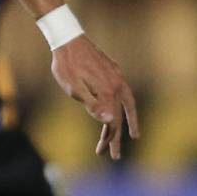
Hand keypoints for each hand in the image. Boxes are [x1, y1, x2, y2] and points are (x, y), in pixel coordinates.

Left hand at [51, 37, 139, 160]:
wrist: (67, 39)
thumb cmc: (66, 66)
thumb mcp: (74, 89)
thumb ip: (93, 105)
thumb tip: (111, 121)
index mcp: (108, 90)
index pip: (113, 121)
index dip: (110, 139)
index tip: (105, 153)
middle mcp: (117, 83)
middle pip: (120, 115)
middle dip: (116, 137)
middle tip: (114, 156)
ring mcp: (116, 76)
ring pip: (125, 103)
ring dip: (125, 121)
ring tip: (130, 135)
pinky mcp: (113, 70)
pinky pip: (122, 92)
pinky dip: (122, 105)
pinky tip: (118, 111)